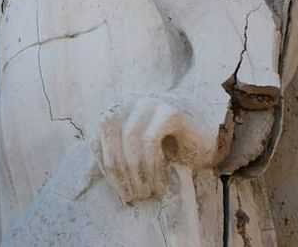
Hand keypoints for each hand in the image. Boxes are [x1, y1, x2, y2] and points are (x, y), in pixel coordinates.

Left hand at [91, 95, 223, 204]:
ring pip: (129, 137)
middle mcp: (131, 100)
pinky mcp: (170, 110)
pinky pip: (150, 139)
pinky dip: (151, 166)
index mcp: (118, 110)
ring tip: (147, 194)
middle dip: (117, 168)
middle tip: (132, 196)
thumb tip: (86, 176)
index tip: (121, 192)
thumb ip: (114, 158)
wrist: (211, 144)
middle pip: (107, 131)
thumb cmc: (172, 149)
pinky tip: (160, 184)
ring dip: (136, 172)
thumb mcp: (137, 154)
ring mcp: (151, 102)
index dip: (104, 168)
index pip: (97, 138)